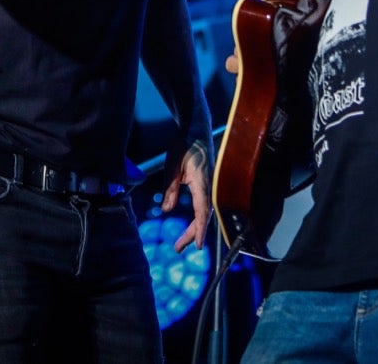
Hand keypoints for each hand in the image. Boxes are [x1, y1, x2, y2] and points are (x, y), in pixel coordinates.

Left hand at [163, 138, 213, 252]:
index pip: (202, 210)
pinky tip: (192, 226)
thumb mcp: (171, 165)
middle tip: (178, 248)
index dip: (200, 229)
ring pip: (206, 212)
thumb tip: (167, 210)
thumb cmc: (183, 144)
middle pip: (205, 216)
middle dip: (193, 234)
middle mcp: (210, 186)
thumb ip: (170, 188)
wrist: (197, 129)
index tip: (198, 246)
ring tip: (182, 242)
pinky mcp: (208, 185)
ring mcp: (210, 185)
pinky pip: (205, 205)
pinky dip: (199, 218)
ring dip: (196, 228)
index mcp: (202, 181)